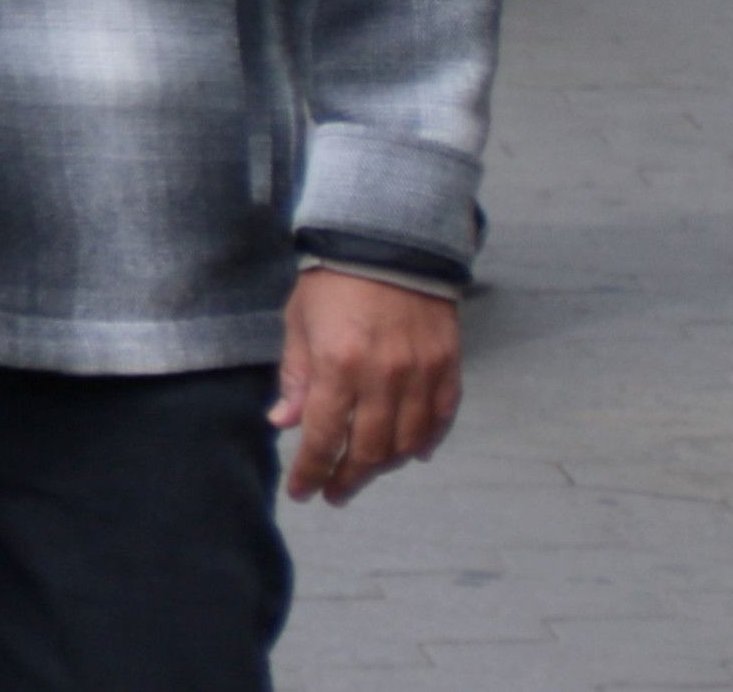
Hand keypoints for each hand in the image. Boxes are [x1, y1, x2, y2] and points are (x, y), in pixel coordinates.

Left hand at [271, 269, 459, 503]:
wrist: (388, 238)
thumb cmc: (334, 280)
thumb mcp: (299, 322)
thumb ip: (296, 376)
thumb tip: (284, 423)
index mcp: (337, 365)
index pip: (323, 438)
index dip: (312, 472)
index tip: (303, 492)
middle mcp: (382, 377)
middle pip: (369, 451)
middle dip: (348, 479)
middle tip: (335, 493)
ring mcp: (420, 373)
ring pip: (407, 442)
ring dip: (386, 466)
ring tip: (366, 472)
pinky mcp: (448, 365)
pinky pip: (441, 418)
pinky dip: (427, 441)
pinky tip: (413, 454)